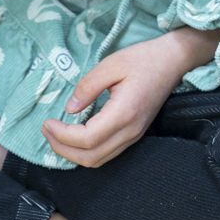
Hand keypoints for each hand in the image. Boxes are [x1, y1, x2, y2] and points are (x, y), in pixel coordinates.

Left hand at [40, 27, 219, 167]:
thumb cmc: (143, 59)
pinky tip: (74, 137)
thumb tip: (69, 109)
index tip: (47, 122)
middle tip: (46, 130)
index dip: (62, 136)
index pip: (87, 139)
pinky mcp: (134, 134)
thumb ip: (87, 86)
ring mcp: (134, 136)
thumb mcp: (111, 64)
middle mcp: (130, 131)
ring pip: (98, 160)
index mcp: (124, 113)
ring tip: (56, 135)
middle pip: (90, 157)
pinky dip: (86, 151)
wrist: (173, 61)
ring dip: (73, 153)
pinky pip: (106, 154)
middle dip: (62, 148)